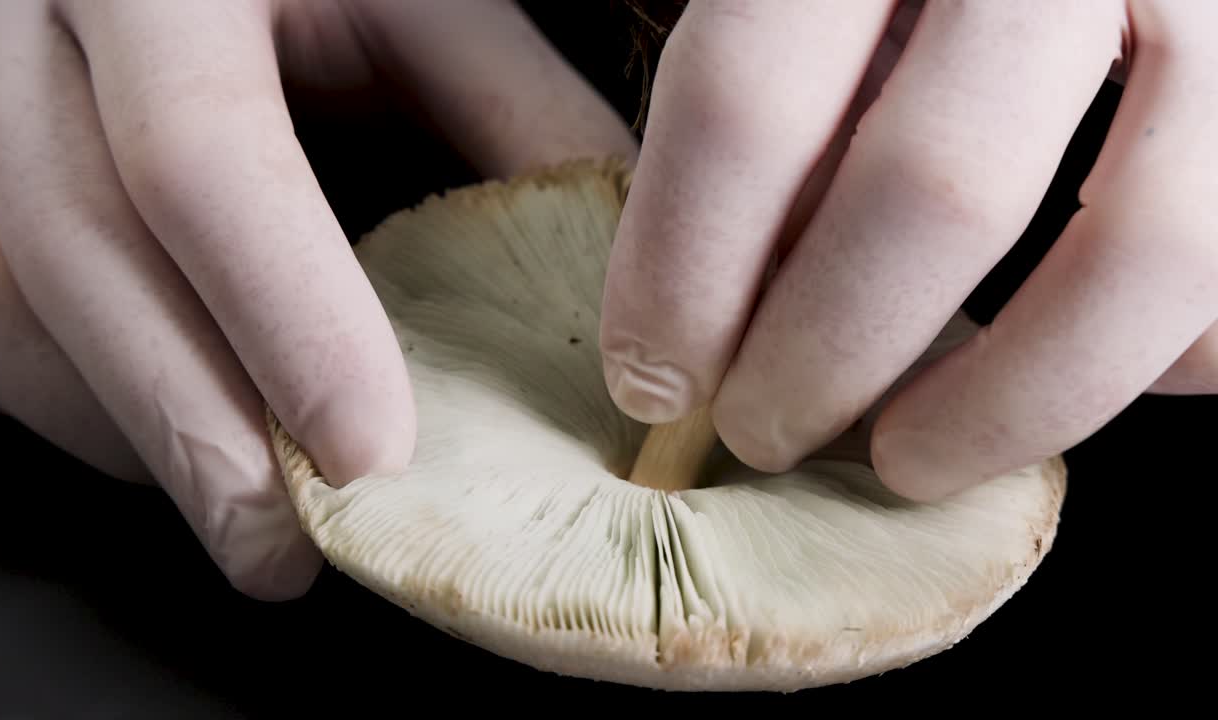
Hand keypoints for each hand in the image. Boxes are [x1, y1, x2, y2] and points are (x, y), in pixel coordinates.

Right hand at [0, 0, 636, 598]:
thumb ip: (503, 106)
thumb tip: (602, 263)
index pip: (198, 156)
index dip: (286, 317)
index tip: (369, 449)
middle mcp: (8, 21)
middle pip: (71, 254)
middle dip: (186, 431)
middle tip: (284, 547)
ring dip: (116, 424)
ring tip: (232, 494)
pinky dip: (48, 394)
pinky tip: (144, 422)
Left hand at [600, 0, 1215, 499]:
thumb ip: (764, 110)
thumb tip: (706, 319)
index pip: (750, 101)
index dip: (684, 270)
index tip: (651, 376)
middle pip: (938, 187)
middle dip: (828, 354)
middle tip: (763, 429)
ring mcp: (1210, 3)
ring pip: (1144, 246)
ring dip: (1009, 402)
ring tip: (907, 459)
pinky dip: (1171, 356)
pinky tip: (1081, 378)